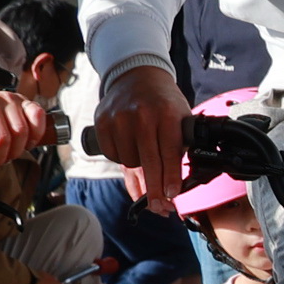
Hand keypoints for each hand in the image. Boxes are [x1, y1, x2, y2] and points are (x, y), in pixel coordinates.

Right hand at [89, 62, 194, 210]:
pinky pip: (113, 155)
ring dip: (139, 169)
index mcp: (167, 114)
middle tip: (161, 208)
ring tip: (145, 157)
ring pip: (129, 161)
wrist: (136, 75)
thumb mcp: (181, 117)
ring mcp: (119, 119)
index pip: (169, 153)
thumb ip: (179, 145)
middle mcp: (142, 116)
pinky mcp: (102, 122)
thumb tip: (176, 184)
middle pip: (148, 162)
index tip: (173, 196)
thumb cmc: (163, 102)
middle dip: (155, 189)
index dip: (171, 177)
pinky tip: (130, 148)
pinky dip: (122, 158)